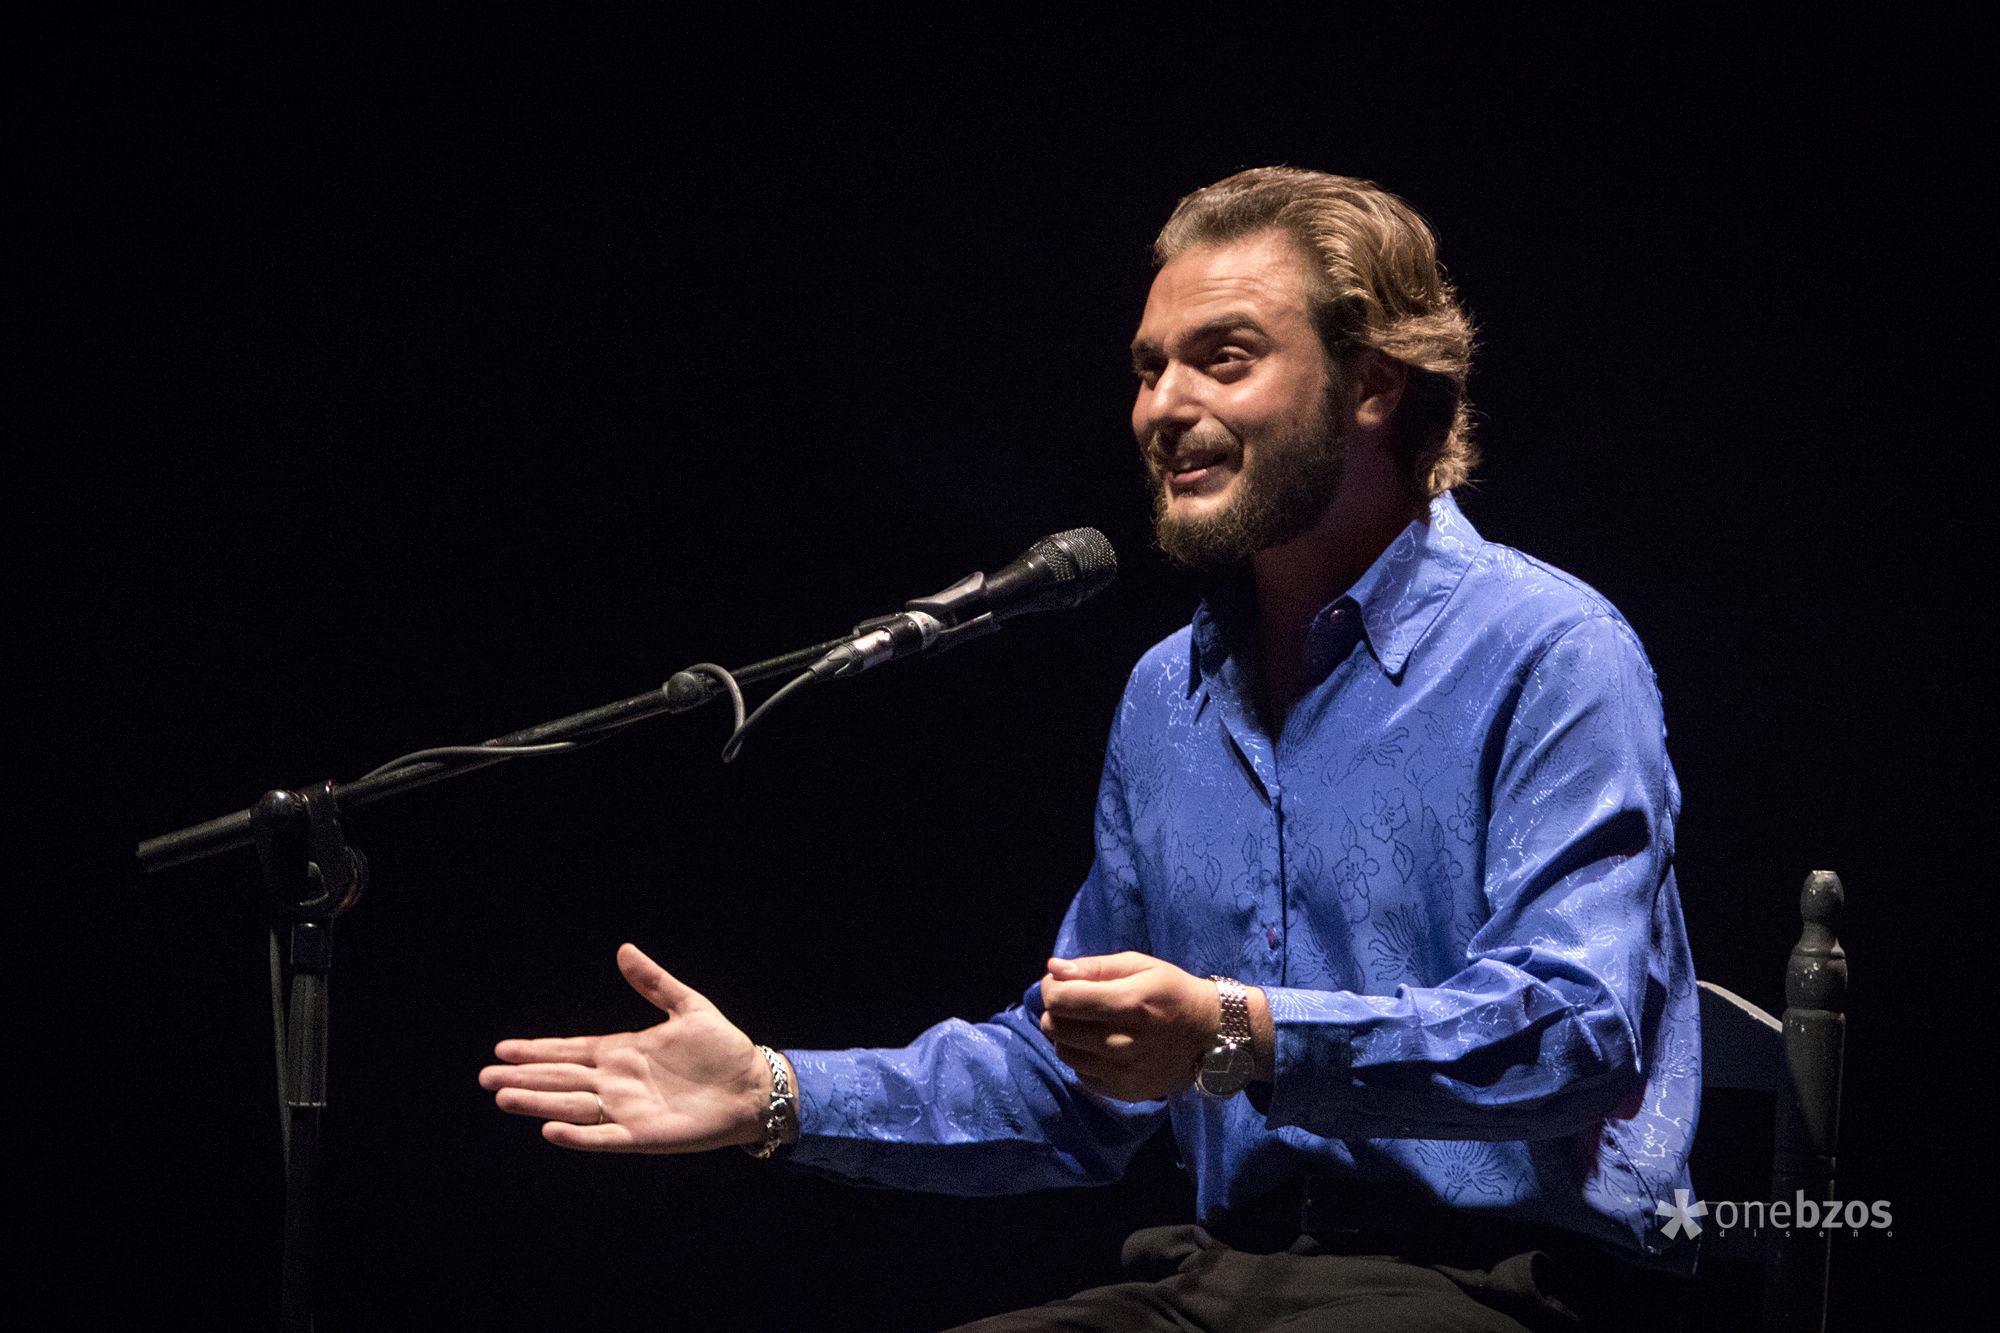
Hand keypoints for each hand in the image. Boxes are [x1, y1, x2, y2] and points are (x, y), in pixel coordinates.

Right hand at [478, 943, 778, 1151]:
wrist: (753, 1085)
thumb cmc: (722, 1048)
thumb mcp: (688, 1006)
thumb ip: (653, 983)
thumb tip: (624, 949)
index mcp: (623, 1052)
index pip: (570, 1051)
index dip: (537, 1051)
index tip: (502, 1049)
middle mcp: (617, 1082)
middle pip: (560, 1079)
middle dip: (523, 1077)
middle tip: (484, 1077)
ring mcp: (627, 1110)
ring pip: (571, 1106)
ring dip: (538, 1103)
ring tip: (503, 1098)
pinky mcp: (643, 1135)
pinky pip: (604, 1136)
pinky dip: (578, 1135)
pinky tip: (550, 1130)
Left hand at [1037, 951, 1217, 1101]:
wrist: (1210, 1034)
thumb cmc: (1172, 992)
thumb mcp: (1140, 966)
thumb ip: (1094, 966)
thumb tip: (1053, 968)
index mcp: (1129, 1003)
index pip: (1061, 1000)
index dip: (1051, 988)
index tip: (1060, 982)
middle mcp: (1123, 1042)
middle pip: (1055, 1028)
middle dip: (1055, 1010)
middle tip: (1073, 1003)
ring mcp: (1123, 1072)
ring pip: (1063, 1052)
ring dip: (1066, 1035)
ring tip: (1087, 1024)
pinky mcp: (1123, 1092)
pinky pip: (1080, 1074)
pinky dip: (1082, 1057)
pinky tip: (1100, 1046)